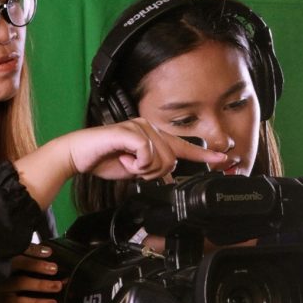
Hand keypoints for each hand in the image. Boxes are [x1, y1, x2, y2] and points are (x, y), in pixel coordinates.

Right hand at [0, 243, 62, 302]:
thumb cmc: (9, 297)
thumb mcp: (20, 284)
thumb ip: (35, 276)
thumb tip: (63, 277)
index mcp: (6, 266)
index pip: (19, 253)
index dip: (33, 250)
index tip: (49, 252)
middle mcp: (2, 274)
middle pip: (18, 263)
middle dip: (37, 264)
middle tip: (55, 268)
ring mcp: (0, 289)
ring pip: (21, 282)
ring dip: (41, 284)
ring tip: (58, 286)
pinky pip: (21, 302)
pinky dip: (38, 302)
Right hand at [67, 118, 227, 180]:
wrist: (78, 155)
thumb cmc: (104, 160)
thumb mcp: (135, 168)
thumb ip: (153, 168)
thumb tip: (168, 176)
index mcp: (152, 134)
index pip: (183, 145)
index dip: (205, 155)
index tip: (224, 159)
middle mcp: (148, 126)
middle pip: (172, 159)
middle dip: (154, 172)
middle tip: (135, 169)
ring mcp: (139, 127)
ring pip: (161, 159)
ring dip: (142, 169)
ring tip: (127, 163)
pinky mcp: (129, 131)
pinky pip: (146, 154)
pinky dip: (136, 164)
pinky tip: (124, 159)